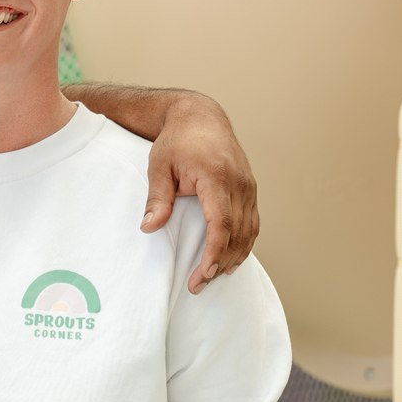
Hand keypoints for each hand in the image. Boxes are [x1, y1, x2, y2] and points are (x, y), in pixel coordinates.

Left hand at [140, 95, 258, 291]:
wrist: (200, 116)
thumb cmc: (177, 140)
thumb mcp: (159, 166)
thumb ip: (157, 198)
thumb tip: (148, 228)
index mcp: (216, 177)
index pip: (221, 224)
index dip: (213, 253)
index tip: (202, 275)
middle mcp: (239, 183)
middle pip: (236, 233)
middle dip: (219, 263)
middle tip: (198, 285)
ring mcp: (248, 185)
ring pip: (249, 231)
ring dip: (234, 257)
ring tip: (213, 277)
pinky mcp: (250, 188)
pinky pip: (253, 222)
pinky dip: (244, 244)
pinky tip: (231, 258)